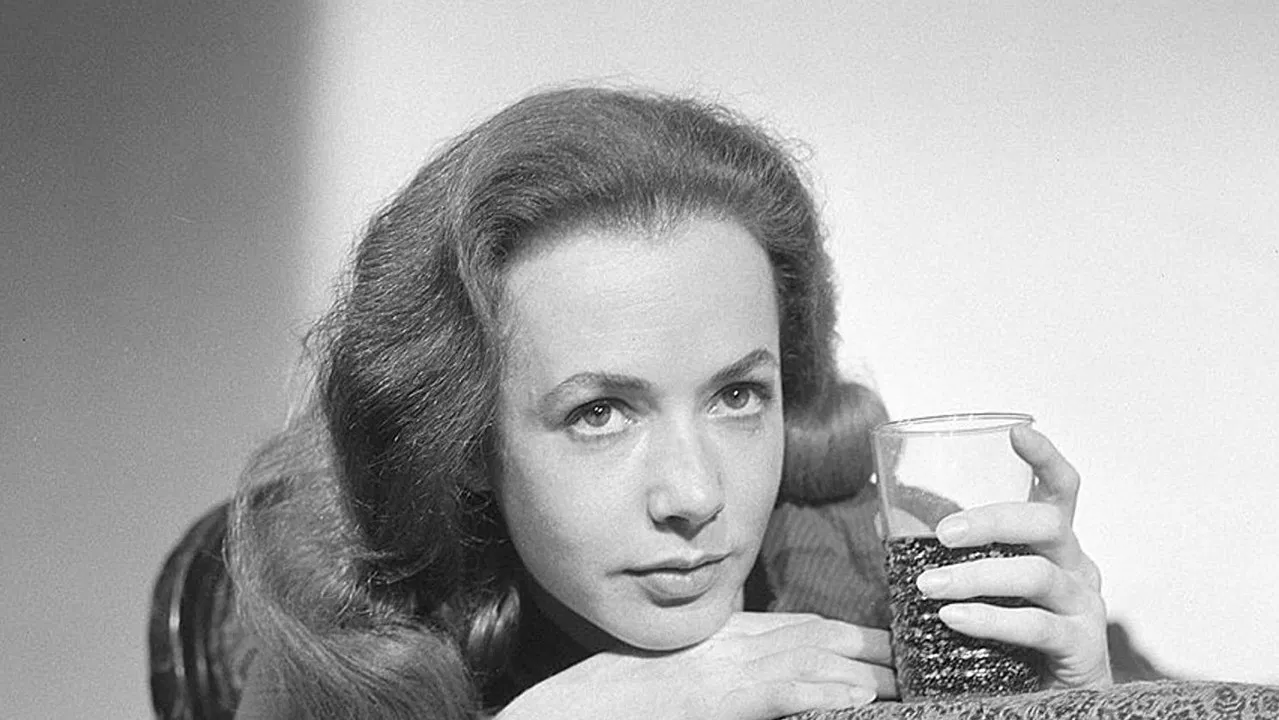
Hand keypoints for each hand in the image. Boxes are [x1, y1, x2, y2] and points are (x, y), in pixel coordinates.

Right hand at [496, 612, 895, 719]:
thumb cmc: (643, 692)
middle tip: (922, 665)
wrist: (593, 701)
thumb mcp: (705, 669)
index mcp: (740, 634)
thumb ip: (746, 665)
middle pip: (825, 638)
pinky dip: (821, 694)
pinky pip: (784, 692)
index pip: (814, 627)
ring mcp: (733, 666)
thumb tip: (793, 680)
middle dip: (877, 651)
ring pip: (815, 660)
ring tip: (910, 684)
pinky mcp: (724, 696)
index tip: (900, 647)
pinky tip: (855, 702)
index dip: (861, 637)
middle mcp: (742, 642)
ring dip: (866, 672)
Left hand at [914, 424, 1112, 688]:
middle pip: (1047, 522)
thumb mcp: (976, 586)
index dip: (1045, 458)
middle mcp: (1076, 566)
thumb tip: (883, 518)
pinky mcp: (1082, 647)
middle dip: (992, 519)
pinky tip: (954, 619)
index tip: (1017, 431)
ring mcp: (1084, 606)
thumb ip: (938, 553)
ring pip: (1036, 573)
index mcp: (1053, 544)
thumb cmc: (1007, 635)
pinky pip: (1037, 625)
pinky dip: (992, 619)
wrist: (1044, 701)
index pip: (1061, 490)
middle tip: (942, 532)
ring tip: (930, 586)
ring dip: (976, 576)